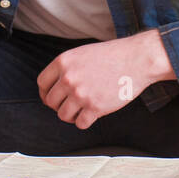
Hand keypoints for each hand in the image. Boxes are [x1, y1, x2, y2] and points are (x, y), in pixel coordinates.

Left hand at [36, 28, 174, 129]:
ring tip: (81, 110)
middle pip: (51, 102)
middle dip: (59, 105)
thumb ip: (67, 68)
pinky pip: (80, 123)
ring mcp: (81, 94)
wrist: (136, 59)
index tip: (52, 97)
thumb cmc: (112, 56)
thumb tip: (54, 88)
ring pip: (63, 115)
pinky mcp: (95, 107)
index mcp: (63, 62)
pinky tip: (92, 114)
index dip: (46, 93)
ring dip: (71, 115)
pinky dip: (84, 121)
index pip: (42, 84)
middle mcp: (69, 78)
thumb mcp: (82, 53)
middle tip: (71, 104)